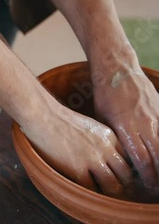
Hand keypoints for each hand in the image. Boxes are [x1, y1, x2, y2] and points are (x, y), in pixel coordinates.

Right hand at [23, 108, 131, 196]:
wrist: (41, 115)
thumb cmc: (57, 117)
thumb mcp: (87, 125)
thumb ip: (98, 139)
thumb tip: (97, 153)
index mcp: (109, 136)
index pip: (127, 158)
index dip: (121, 168)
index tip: (115, 172)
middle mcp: (105, 148)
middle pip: (125, 174)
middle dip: (119, 181)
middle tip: (109, 185)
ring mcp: (92, 160)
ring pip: (112, 184)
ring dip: (106, 189)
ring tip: (97, 190)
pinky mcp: (77, 170)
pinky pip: (90, 188)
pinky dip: (88, 191)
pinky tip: (82, 187)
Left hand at [94, 69, 158, 190]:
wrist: (118, 70)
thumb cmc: (105, 96)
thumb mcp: (103, 120)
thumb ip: (115, 138)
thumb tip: (121, 157)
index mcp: (127, 128)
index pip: (141, 160)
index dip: (147, 175)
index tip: (148, 186)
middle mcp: (145, 124)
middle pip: (158, 156)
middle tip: (158, 186)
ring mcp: (156, 116)